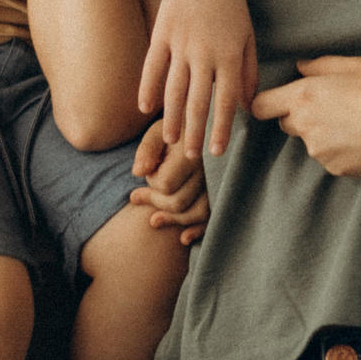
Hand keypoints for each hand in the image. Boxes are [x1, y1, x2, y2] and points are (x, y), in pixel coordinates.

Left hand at [130, 119, 208, 243]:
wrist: (207, 121)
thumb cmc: (177, 125)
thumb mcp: (158, 129)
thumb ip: (146, 150)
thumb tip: (137, 173)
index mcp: (191, 153)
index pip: (165, 184)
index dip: (151, 182)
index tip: (148, 169)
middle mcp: (209, 170)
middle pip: (179, 202)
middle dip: (156, 203)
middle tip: (137, 196)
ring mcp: (218, 183)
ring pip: (197, 214)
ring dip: (173, 221)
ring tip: (154, 220)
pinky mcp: (224, 192)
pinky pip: (214, 218)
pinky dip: (199, 231)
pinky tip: (183, 238)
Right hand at [139, 0, 257, 156]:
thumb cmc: (232, 7)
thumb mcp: (247, 39)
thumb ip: (248, 73)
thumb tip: (247, 107)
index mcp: (229, 57)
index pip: (225, 102)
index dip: (221, 129)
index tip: (218, 151)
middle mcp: (205, 54)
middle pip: (198, 102)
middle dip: (195, 132)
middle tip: (191, 156)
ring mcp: (181, 43)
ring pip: (173, 89)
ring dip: (171, 117)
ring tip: (169, 139)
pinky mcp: (162, 33)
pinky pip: (152, 66)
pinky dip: (147, 88)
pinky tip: (145, 108)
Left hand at [249, 55, 360, 177]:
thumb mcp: (352, 65)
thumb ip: (318, 66)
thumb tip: (300, 68)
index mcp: (303, 96)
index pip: (260, 106)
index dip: (267, 103)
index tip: (277, 101)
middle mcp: (304, 126)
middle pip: (286, 123)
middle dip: (301, 116)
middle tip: (331, 107)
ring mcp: (319, 151)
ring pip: (311, 141)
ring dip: (324, 133)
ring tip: (355, 122)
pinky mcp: (335, 168)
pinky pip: (330, 157)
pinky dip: (340, 149)